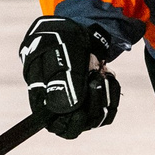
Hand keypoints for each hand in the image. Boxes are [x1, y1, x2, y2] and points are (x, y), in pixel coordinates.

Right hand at [19, 16, 121, 139]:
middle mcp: (58, 105)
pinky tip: (108, 77)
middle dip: (91, 106)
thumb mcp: (62, 53)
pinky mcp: (92, 100)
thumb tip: (64, 109)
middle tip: (95, 80)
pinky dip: (111, 94)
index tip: (81, 112)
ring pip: (94, 119)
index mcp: (42, 96)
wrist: (76, 29)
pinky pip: (107, 110)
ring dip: (103, 97)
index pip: (55, 124)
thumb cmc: (61, 39)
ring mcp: (77, 104)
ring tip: (101, 74)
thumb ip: (62, 80)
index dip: (69, 123)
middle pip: (76, 125)